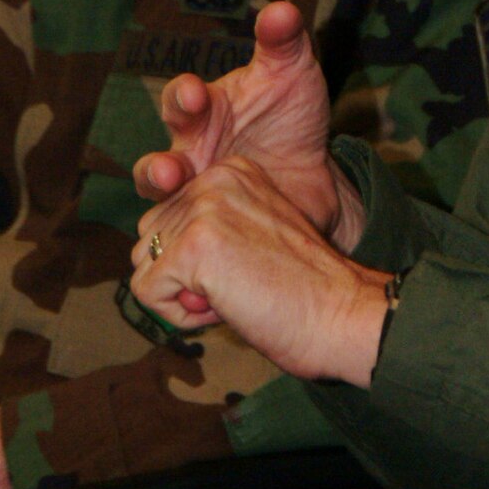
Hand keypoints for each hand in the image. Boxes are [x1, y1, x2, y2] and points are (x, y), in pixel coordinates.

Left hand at [131, 155, 388, 386]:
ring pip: (145, 264)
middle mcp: (215, 179)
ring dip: (179, 297)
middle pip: (150, 237)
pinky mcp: (192, 245)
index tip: (247, 272)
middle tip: (239, 289)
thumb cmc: (308, 293)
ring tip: (234, 296)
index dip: (197, 262)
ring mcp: (203, 208)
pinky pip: (147, 292)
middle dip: (181, 278)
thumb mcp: (254, 240)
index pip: (170, 216)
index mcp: (232, 171)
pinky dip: (178, 317)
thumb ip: (211, 232)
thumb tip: (154, 260)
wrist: (343, 314)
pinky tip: (223, 308)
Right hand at [133, 1, 364, 252]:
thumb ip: (283, 42)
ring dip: (165, 209)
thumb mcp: (294, 75)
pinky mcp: (209, 228)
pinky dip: (188, 247)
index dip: (183, 98)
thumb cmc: (293, 118)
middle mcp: (189, 151)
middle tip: (176, 167)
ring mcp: (195, 193)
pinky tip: (201, 251)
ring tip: (177, 210)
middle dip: (160, 165)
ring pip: (161, 205)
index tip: (196, 95)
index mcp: (205, 111)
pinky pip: (183, 240)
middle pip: (157, 160)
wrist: (317, 178)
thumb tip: (281, 8)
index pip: (181, 100)